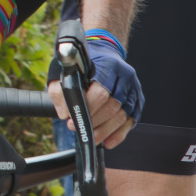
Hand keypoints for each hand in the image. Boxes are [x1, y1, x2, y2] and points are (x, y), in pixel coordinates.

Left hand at [47, 31, 139, 148]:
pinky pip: (130, 122)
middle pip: (112, 107)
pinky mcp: (137, 101)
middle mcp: (125, 77)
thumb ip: (58, 89)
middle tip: (77, 128)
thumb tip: (63, 112)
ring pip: (121, 117)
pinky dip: (118, 135)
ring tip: (90, 137)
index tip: (71, 118)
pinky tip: (107, 141)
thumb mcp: (64, 69)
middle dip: (93, 122)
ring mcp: (133, 89)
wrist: (104, 53)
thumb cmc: (84, 63)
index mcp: (108, 66)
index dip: (86, 109)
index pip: (100, 92)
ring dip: (104, 131)